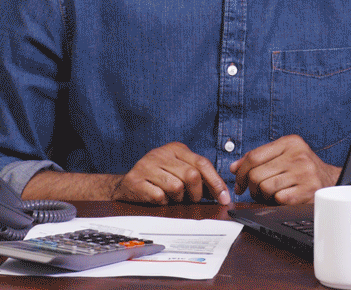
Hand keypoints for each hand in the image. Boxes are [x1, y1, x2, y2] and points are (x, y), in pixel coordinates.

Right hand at [111, 142, 230, 204]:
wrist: (126, 184)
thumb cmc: (158, 178)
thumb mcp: (178, 170)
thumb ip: (199, 176)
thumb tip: (221, 192)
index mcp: (175, 148)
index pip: (202, 163)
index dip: (216, 182)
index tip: (224, 198)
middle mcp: (160, 154)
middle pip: (191, 175)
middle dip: (197, 193)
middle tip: (193, 199)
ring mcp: (147, 166)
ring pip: (176, 187)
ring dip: (178, 198)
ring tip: (173, 197)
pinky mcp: (136, 181)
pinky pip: (159, 197)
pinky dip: (163, 202)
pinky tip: (159, 198)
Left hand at [230, 135, 341, 204]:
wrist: (331, 181)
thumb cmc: (302, 168)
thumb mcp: (283, 155)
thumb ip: (258, 158)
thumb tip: (234, 168)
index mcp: (290, 142)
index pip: (254, 156)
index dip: (241, 172)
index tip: (239, 182)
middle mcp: (298, 155)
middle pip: (256, 174)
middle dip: (251, 187)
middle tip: (256, 191)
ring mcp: (304, 173)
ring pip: (265, 188)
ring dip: (264, 195)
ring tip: (271, 193)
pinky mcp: (308, 191)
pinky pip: (278, 199)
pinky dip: (277, 201)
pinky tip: (283, 198)